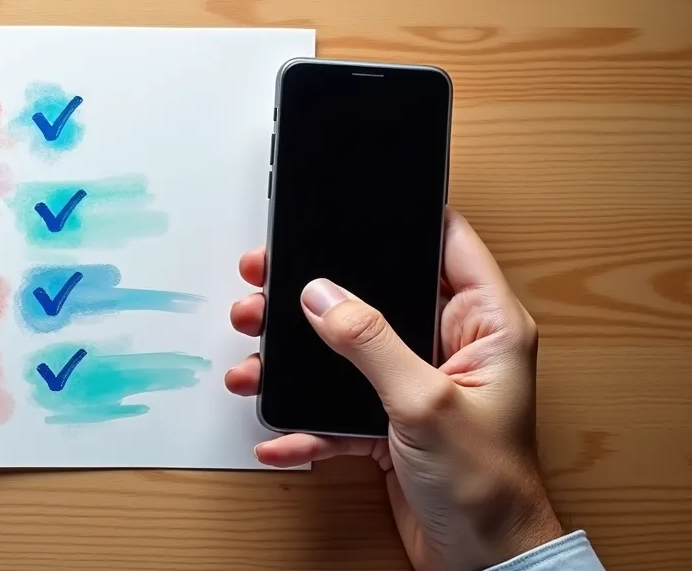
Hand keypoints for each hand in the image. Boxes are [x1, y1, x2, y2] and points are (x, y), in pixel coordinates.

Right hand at [226, 209, 563, 570]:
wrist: (483, 561)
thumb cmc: (489, 485)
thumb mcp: (424, 402)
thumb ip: (369, 341)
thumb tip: (321, 295)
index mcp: (484, 323)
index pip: (446, 242)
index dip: (400, 220)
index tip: (347, 207)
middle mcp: (451, 344)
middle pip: (375, 295)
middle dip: (315, 296)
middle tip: (265, 284)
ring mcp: (416, 381)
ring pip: (344, 351)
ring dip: (294, 360)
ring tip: (254, 359)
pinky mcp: (388, 421)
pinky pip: (335, 405)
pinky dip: (304, 420)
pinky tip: (278, 432)